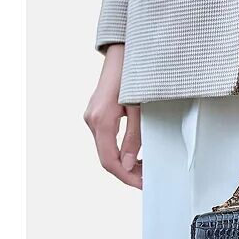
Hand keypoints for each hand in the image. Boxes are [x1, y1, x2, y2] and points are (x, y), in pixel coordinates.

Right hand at [84, 44, 141, 188]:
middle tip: (147, 179)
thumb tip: (129, 165)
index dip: (126, 177)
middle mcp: (92, 121)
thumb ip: (134, 138)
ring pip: (105, 150)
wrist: (123, 54)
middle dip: (127, 172)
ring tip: (144, 169)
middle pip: (106, 158)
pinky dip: (119, 151)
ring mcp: (92, 118)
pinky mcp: (96, 115)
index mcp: (101, 120)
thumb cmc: (134, 77)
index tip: (142, 185)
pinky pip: (106, 140)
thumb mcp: (140, 110)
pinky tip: (135, 154)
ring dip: (124, 163)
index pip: (109, 161)